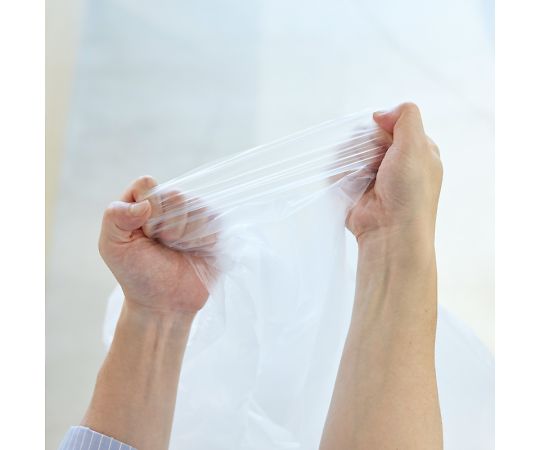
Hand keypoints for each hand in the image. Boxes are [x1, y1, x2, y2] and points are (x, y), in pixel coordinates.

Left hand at [98, 176, 209, 314]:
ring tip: (177, 250)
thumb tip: (144, 204)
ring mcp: (192, 216)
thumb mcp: (113, 247)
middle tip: (162, 244)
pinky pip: (215, 218)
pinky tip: (195, 251)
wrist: (165, 304)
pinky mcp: (213, 228)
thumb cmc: (137, 275)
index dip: (147, 207)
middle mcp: (168, 206)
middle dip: (168, 225)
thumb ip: (115, 217)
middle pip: (175, 194)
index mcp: (142, 204)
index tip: (143, 232)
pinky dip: (203, 238)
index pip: (147, 184)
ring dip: (186, 234)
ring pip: (197, 206)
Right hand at [346, 103, 442, 245]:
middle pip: (371, 136)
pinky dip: (341, 173)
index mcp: (418, 152)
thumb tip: (381, 114)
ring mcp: (374, 177)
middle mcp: (397, 164)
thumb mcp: (416, 145)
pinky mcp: (355, 190)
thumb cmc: (409, 190)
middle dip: (368, 144)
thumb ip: (405, 117)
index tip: (383, 137)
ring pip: (353, 151)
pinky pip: (341, 170)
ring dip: (353, 158)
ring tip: (362, 175)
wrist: (390, 232)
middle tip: (375, 161)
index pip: (395, 125)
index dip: (386, 127)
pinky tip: (351, 183)